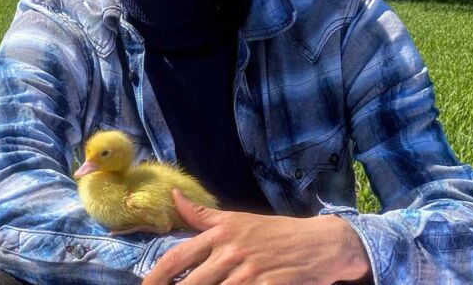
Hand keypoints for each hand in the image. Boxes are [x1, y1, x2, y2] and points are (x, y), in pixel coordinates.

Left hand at [143, 190, 372, 284]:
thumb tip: (174, 197)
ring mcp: (248, 273)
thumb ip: (202, 214)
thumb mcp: (237, 219)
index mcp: (220, 234)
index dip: (155, 276)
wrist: (317, 244)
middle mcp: (230, 253)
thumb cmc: (273, 232)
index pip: (177, 257)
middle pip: (190, 284)